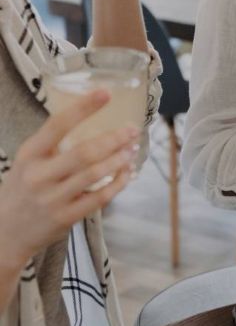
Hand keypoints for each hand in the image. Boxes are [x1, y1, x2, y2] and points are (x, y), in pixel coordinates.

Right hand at [0, 91, 140, 268]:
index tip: (106, 93)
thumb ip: (54, 144)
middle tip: (132, 130)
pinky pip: (100, 197)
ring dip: (119, 159)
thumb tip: (93, 117)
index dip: (83, 108)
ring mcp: (52, 198)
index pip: (57, 125)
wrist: (4, 232)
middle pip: (84, 152)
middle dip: (114, 139)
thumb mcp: (29, 161)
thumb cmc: (23, 188)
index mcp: (30, 154)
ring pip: (95, 174)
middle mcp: (39, 175)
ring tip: (132, 149)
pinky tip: (127, 173)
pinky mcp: (66, 217)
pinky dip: (118, 183)